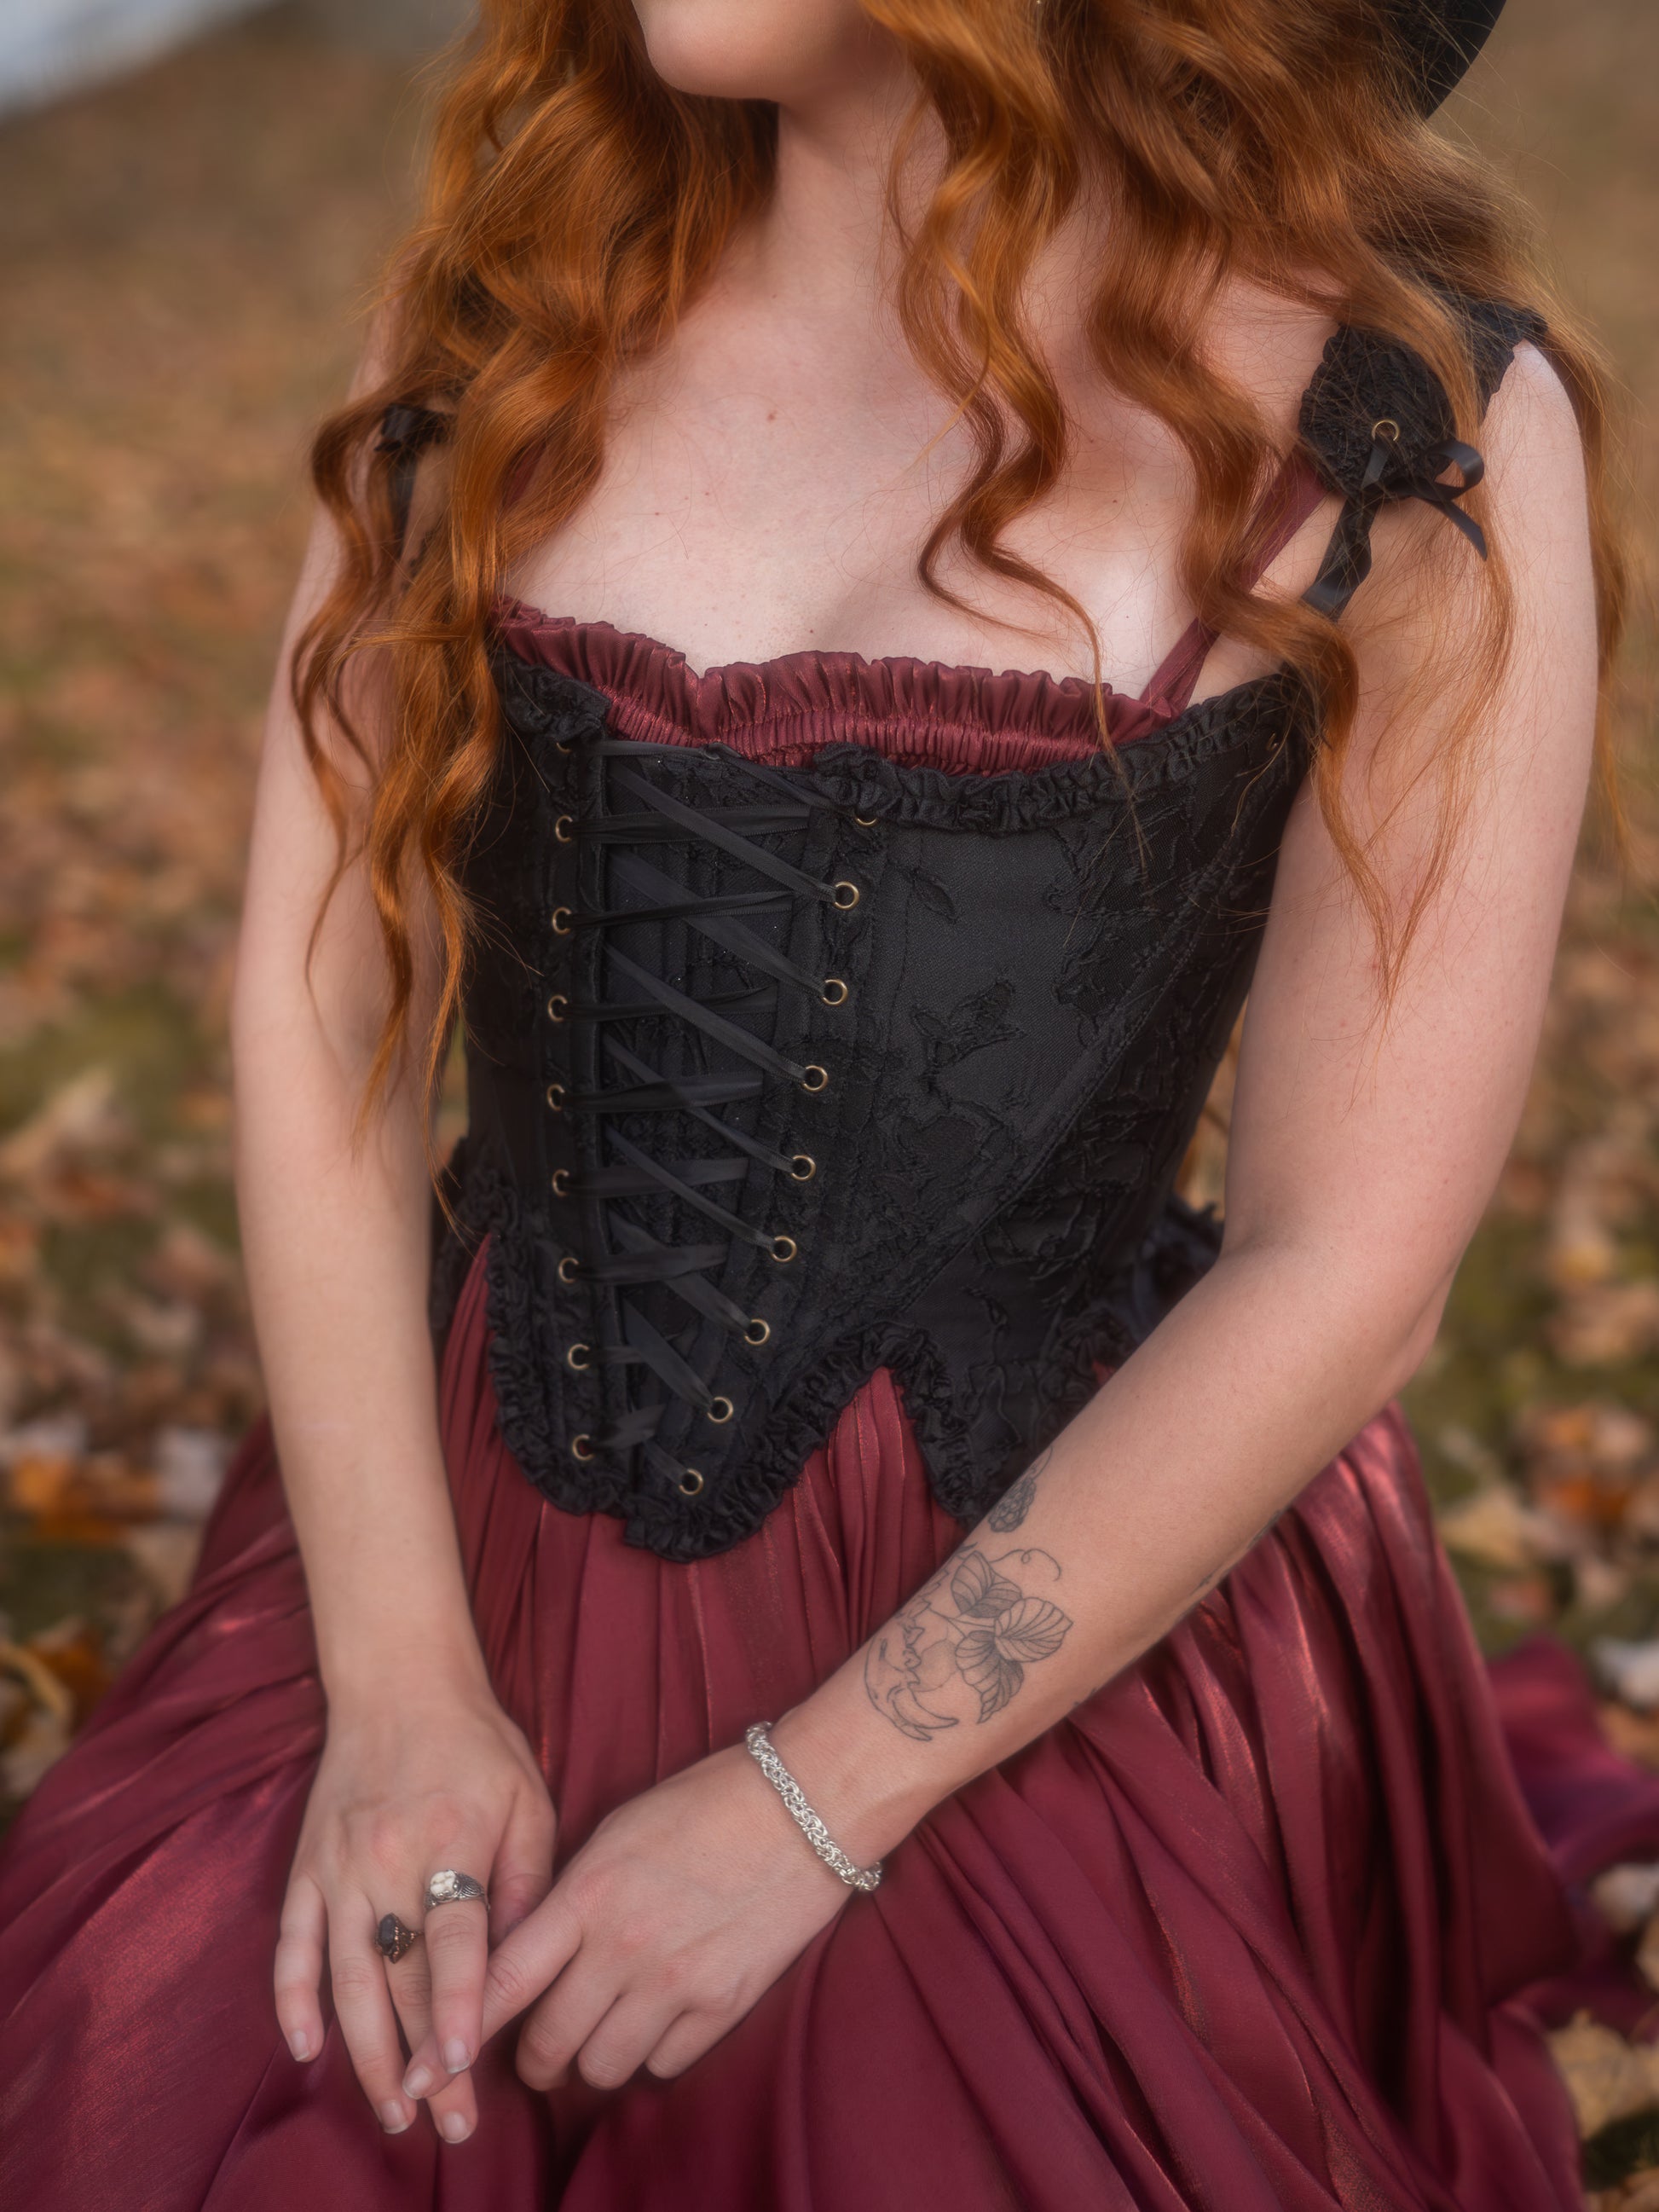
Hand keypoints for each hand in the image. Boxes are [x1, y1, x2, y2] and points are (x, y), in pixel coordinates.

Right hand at [275, 1674, 555, 2140]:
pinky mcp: (305, 1868)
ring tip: (393, 2109)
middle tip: (448, 2123)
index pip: (456, 1941)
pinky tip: (307, 2049)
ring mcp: (338, 1869)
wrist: (398, 1683)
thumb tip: (523, 1960)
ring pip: (347, 1978)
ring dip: (367, 2051)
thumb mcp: (528, 1798)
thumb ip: (526, 1880)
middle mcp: (388, 1860)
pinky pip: (291, 1945)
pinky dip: (293, 1999)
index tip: (462, 2065)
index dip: (458, 2006)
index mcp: (451, 1840)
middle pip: (404, 1978)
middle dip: (425, 2059)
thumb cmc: (478, 1745)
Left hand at [401, 1739, 850, 2099]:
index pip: (502, 1982)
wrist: (805, 1804)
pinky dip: (652, 2051)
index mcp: (587, 1894)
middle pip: (548, 2044)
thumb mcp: (616, 1831)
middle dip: (534, 2057)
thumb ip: (567, 1895)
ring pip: (602, 2066)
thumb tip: (526, 1948)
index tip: (427, 2065)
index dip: (458, 2031)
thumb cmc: (705, 1802)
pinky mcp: (722, 2005)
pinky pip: (663, 2065)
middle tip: (539, 2046)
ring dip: (593, 2056)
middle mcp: (623, 1947)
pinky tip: (660, 2015)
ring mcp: (675, 1983)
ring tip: (604, 2027)